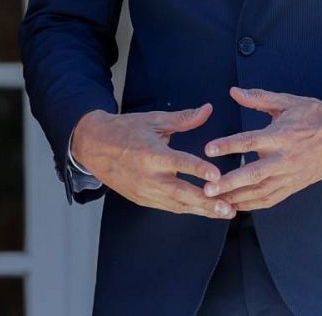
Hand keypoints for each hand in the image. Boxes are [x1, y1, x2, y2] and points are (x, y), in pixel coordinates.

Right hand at [70, 105, 232, 219]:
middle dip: (206, 202)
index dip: (198, 169)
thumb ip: (183, 119)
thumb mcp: (153, 120)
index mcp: (150, 154)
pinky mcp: (142, 199)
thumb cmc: (125, 131)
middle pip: (180, 193)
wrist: (94, 147)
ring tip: (225, 212)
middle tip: (228, 207)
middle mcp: (148, 176)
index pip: (178, 163)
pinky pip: (169, 207)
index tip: (217, 175)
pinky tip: (206, 210)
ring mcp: (144, 191)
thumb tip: (208, 109)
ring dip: (202, 210)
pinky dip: (188, 209)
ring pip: (177, 205)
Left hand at [202, 87, 321, 211]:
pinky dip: (252, 205)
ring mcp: (289, 175)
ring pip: (260, 191)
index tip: (209, 149)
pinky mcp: (293, 186)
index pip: (250, 142)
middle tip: (208, 189)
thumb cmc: (316, 117)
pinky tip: (236, 206)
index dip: (228, 145)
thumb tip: (234, 92)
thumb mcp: (288, 102)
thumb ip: (259, 98)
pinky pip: (270, 199)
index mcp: (281, 135)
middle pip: (253, 174)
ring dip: (237, 198)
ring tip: (214, 203)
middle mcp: (283, 158)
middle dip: (229, 183)